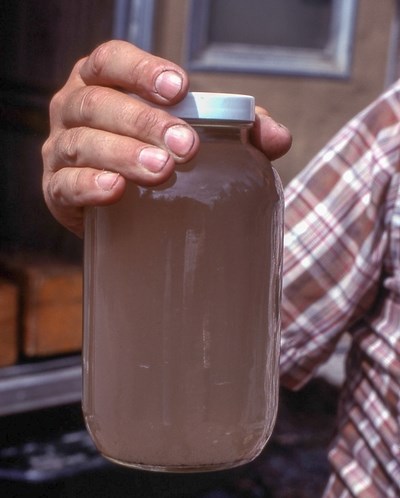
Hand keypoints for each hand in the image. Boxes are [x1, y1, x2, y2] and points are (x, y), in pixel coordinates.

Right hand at [42, 40, 290, 236]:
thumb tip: (278, 139)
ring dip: (122, 154)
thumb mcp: (193, 136)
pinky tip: (115, 191)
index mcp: (104, 83)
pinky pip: (65, 184)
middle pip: (99, 103)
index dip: (141, 69)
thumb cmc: (156, 158)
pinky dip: (88, 186)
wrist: (121, 210)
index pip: (112, 60)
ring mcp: (60, 149)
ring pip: (83, 143)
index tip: (179, 88)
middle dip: (142, 122)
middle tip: (184, 147)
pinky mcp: (55, 189)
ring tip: (161, 171)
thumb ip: (237, 130)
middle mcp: (74, 108)